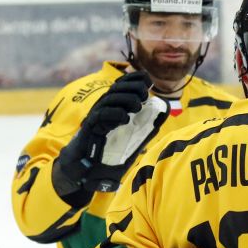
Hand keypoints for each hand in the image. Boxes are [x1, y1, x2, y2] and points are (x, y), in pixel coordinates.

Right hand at [53, 71, 152, 202]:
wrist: (86, 168)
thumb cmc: (109, 152)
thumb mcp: (130, 139)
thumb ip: (143, 129)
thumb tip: (161, 119)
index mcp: (112, 106)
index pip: (121, 85)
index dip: (133, 79)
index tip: (147, 79)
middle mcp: (102, 108)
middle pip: (116, 89)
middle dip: (132, 87)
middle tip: (144, 94)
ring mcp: (95, 116)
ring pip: (109, 99)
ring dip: (125, 99)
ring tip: (137, 106)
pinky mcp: (89, 127)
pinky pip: (100, 115)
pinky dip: (113, 114)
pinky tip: (125, 118)